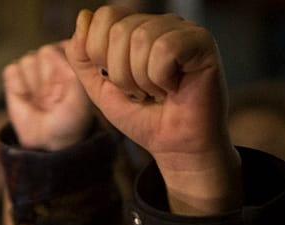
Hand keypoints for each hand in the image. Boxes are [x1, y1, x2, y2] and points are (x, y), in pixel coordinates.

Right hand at [3, 41, 95, 152]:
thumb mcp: (82, 94)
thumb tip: (48, 49)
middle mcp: (52, 57)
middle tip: (55, 97)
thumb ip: (71, 66)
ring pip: (28, 61)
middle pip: (45, 52)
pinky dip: (19, 87)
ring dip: (35, 85)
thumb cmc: (71, 118)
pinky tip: (27, 98)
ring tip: (42, 99)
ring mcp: (32, 65)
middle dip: (50, 78)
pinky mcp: (14, 75)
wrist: (50, 140)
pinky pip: (12, 71)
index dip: (67, 70)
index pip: (66, 46)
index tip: (70, 90)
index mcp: (73, 56)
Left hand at [65, 6, 239, 214]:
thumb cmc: (143, 117)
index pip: (104, 16)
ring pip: (141, 38)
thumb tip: (84, 16)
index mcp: (137, 27)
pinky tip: (174, 88)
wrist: (175, 147)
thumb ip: (83, 55)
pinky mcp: (202, 41)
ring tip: (158, 92)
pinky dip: (160, 77)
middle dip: (121, 74)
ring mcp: (183, 29)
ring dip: (142, 79)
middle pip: (119, 29)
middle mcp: (160, 22)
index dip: (100, 54)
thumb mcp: (100, 87)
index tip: (120, 82)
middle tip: (141, 93)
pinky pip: (164, 49)